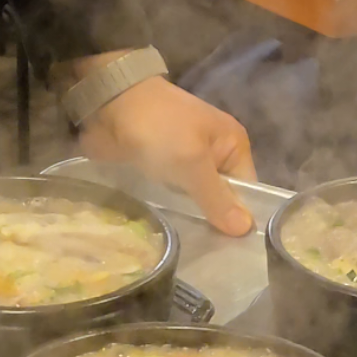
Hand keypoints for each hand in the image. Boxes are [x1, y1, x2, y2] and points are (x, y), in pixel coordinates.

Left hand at [81, 77, 256, 234]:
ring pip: (198, 199)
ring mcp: (187, 161)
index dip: (240, 218)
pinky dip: (173, 209)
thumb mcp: (192, 163)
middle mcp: (215, 154)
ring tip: (192, 247)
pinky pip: (175, 195)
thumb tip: (246, 231)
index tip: (233, 249)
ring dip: (192, 218)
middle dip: (215, 222)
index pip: (247, 191)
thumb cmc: (159, 129)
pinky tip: (172, 229)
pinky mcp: (162, 168)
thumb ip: (217, 199)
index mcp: (233, 145)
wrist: (109, 103)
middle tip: (210, 253)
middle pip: (223, 197)